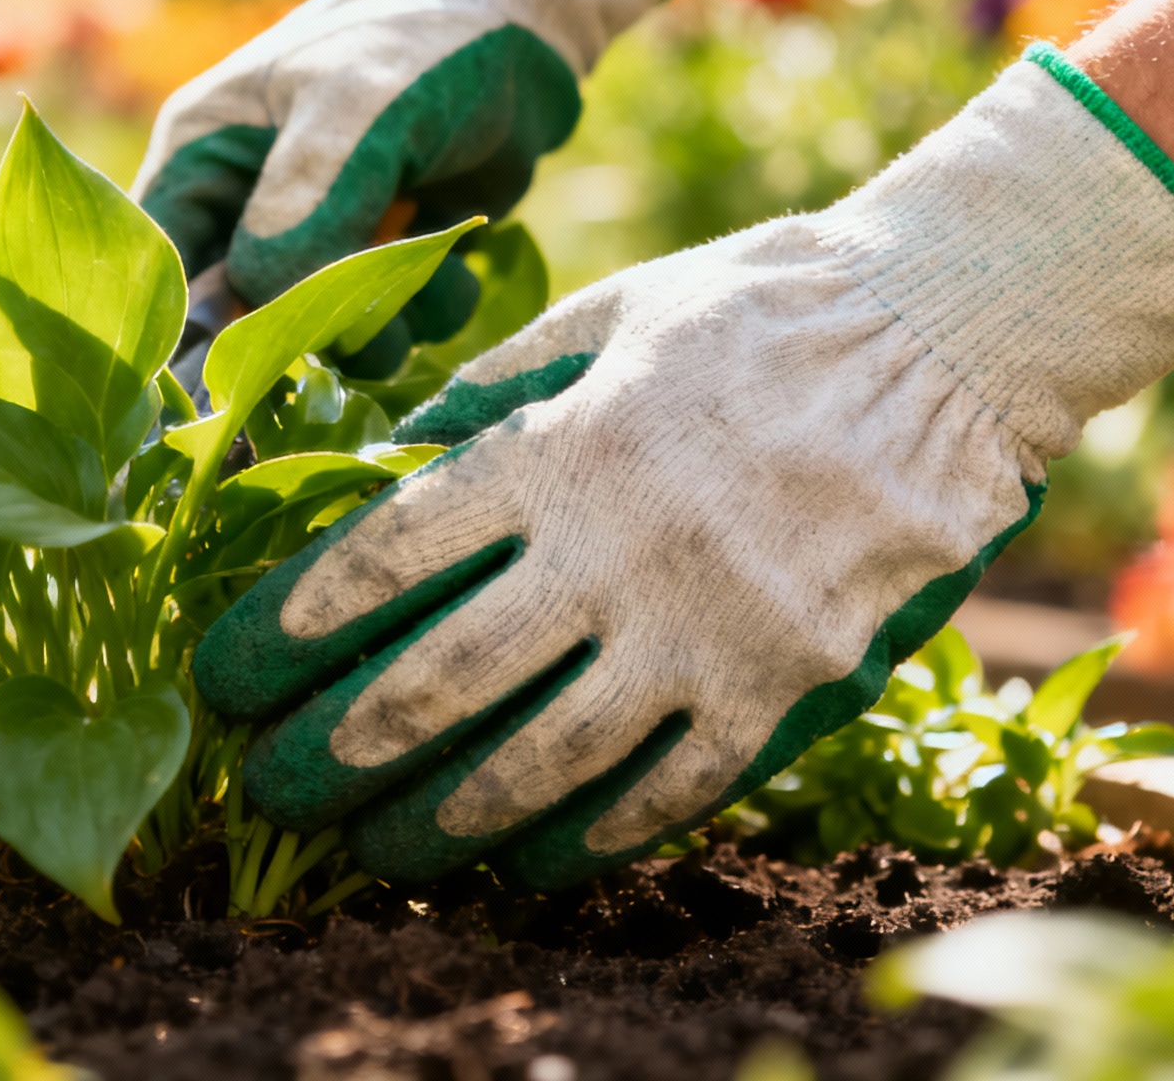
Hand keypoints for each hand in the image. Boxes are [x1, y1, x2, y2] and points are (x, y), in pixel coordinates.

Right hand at [130, 0, 671, 374]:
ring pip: (323, 337)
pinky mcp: (386, 260)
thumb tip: (263, 298)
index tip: (229, 380)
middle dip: (298, 338)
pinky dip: (430, 307)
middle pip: (237, 323)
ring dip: (377, 328)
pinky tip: (457, 253)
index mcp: (202, 158)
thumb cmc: (417, 42)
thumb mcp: (352, 108)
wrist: (518, 19)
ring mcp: (319, 240)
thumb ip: (303, 203)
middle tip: (350, 328)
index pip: (156, 268)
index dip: (183, 334)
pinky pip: (394, 326)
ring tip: (418, 275)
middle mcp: (247, 208)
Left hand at [193, 51, 1173, 889]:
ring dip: (441, 818)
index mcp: (558, 448)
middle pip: (442, 679)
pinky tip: (524, 861)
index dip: (293, 626)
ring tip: (375, 848)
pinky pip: (668, 790)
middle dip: (339, 746)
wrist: (944, 340)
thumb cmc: (754, 312)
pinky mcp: (786, 687)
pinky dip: (587, 837)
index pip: (385, 558)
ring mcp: (708, 631)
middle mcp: (618, 551)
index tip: (229, 672)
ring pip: (543, 761)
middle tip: (270, 787)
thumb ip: (485, 394)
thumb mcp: (598, 315)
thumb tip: (382, 461)